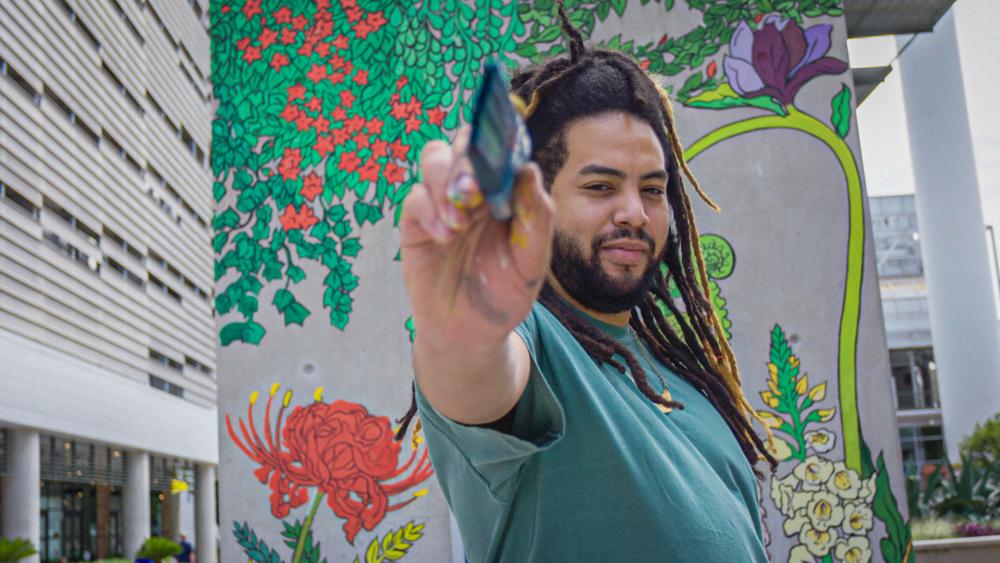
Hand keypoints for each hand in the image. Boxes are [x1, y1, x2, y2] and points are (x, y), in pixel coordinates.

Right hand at [400, 127, 553, 351]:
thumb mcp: (532, 262)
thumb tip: (529, 170)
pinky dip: (429, 210)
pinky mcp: (417, 223)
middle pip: (464, 144)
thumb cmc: (506, 294)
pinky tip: (444, 237)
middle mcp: (475, 190)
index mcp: (507, 191)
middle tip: (473, 192)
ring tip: (459, 222)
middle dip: (468, 159)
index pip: (501, 148)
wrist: (470, 334)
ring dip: (446, 183)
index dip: (500, 140)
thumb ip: (536, 217)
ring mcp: (443, 203)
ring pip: (435, 159)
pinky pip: (415, 198)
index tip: (502, 153)